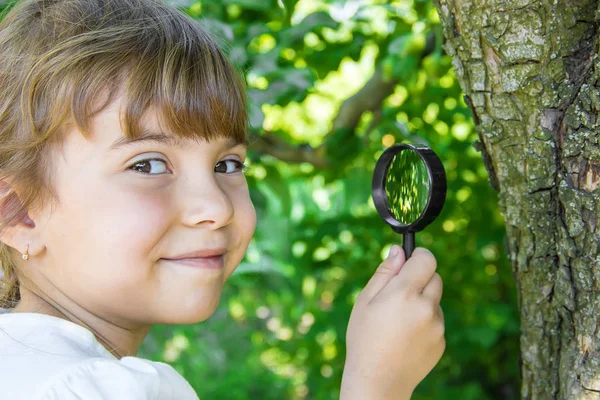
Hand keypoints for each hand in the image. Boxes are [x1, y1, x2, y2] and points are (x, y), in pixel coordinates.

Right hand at [340, 246, 444, 399]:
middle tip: (399, 295)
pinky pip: (436, 321)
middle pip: (435, 277)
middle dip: (421, 279)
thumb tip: (398, 251)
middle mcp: (426, 307)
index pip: (426, 259)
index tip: (409, 262)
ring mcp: (437, 326)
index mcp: (405, 293)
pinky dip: (425, 322)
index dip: (418, 256)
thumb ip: (384, 273)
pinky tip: (406, 337)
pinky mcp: (441, 341)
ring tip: (398, 322)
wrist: (378, 381)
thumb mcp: (365, 301)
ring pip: (435, 300)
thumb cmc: (364, 338)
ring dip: (423, 302)